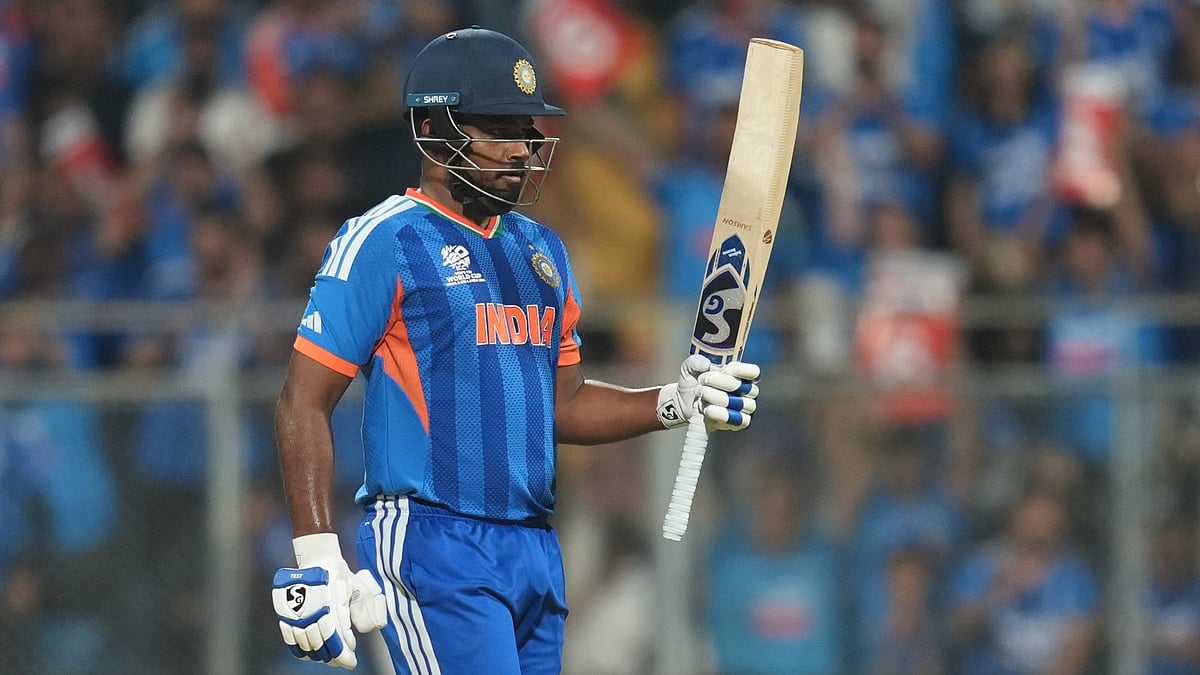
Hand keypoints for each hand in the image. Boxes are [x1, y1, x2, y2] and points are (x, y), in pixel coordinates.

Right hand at [272, 533, 386, 668]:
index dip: (343, 652)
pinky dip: (300, 649)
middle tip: (342, 661)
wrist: (317, 557)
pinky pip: (290, 637)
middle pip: (320, 642)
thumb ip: (363, 609)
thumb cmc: (339, 574)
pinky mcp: (285, 611)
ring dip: (318, 654)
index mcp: (330, 600)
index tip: (351, 660)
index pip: (336, 634)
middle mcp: (311, 608)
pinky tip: (309, 654)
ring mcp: (296, 610)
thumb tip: (366, 629)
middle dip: (332, 656)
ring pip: (306, 642)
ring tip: (329, 658)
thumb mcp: (357, 587)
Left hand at [657, 354, 759, 430]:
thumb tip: (706, 364)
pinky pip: (738, 420)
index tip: (728, 369)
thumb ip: (696, 361)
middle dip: (720, 381)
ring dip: (717, 398)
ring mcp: (744, 408)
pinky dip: (720, 414)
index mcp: (739, 375)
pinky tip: (707, 409)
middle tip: (703, 381)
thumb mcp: (690, 368)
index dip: (743, 370)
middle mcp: (746, 391)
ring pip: (740, 403)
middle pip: (744, 386)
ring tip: (702, 395)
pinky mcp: (738, 422)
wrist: (683, 404)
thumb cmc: (692, 384)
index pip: (753, 372)